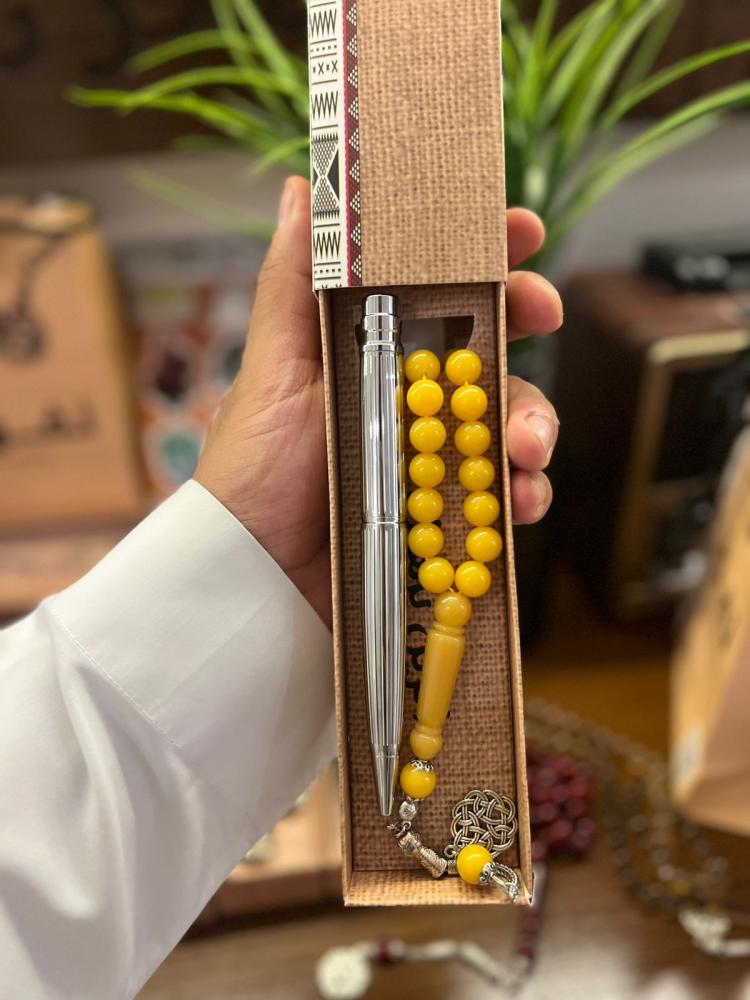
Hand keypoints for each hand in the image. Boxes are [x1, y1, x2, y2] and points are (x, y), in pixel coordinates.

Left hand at [195, 177, 561, 628]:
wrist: (254, 577)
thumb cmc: (255, 468)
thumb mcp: (273, 368)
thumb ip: (293, 283)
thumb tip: (301, 188)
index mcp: (370, 352)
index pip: (437, 291)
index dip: (484, 256)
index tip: (521, 230)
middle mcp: (407, 399)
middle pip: (489, 348)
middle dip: (526, 326)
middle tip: (543, 314)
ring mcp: (430, 458)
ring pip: (508, 423)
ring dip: (534, 422)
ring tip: (526, 446)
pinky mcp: (443, 515)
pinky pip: (503, 497)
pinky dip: (524, 496)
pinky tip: (520, 503)